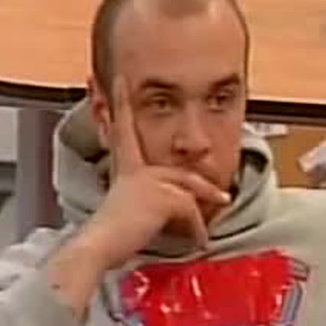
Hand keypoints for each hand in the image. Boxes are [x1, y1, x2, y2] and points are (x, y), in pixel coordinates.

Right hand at [78, 76, 230, 268]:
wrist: (98, 246)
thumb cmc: (108, 237)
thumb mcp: (129, 213)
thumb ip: (147, 204)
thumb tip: (170, 212)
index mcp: (124, 170)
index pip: (122, 129)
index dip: (119, 103)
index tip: (118, 79)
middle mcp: (135, 170)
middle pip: (181, 175)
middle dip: (207, 190)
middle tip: (227, 200)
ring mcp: (149, 181)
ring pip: (189, 192)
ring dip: (204, 212)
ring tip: (217, 226)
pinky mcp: (162, 196)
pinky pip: (189, 209)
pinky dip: (197, 228)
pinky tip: (198, 242)